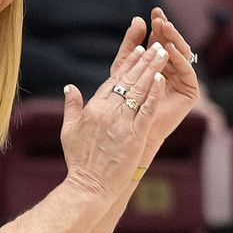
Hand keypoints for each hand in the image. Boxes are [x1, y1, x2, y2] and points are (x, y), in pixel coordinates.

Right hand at [59, 41, 168, 200]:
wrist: (88, 186)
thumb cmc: (79, 162)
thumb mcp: (69, 131)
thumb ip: (71, 107)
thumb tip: (69, 88)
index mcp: (92, 108)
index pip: (113, 80)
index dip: (128, 64)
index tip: (138, 51)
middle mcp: (107, 111)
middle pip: (129, 80)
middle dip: (144, 60)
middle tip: (156, 45)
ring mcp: (121, 123)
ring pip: (139, 90)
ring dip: (153, 70)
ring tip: (164, 54)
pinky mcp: (134, 135)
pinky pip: (146, 109)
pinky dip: (154, 93)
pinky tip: (162, 79)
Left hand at [135, 7, 199, 164]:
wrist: (128, 133)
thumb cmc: (122, 102)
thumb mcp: (122, 68)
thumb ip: (130, 45)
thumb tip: (137, 19)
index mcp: (158, 64)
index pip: (159, 40)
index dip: (156, 27)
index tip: (150, 13)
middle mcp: (172, 70)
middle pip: (172, 45)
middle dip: (166, 30)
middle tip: (159, 17)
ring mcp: (182, 80)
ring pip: (181, 54)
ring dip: (174, 39)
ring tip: (164, 28)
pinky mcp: (189, 92)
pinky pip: (187, 70)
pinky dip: (179, 58)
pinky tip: (169, 49)